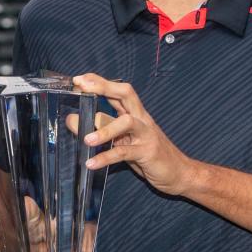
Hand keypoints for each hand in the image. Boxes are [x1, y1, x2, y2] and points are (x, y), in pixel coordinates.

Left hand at [72, 73, 195, 195]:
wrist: (179, 172)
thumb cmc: (148, 155)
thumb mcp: (122, 141)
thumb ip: (100, 128)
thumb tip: (72, 119)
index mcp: (136, 113)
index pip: (118, 91)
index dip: (100, 82)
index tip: (79, 79)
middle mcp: (142, 119)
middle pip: (125, 94)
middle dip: (103, 87)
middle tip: (82, 87)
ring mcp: (146, 134)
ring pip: (125, 122)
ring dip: (104, 129)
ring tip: (85, 139)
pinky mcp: (147, 152)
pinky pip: (124, 152)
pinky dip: (105, 157)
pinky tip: (91, 163)